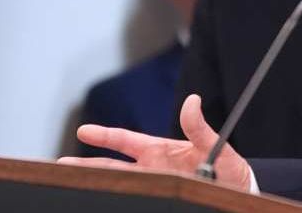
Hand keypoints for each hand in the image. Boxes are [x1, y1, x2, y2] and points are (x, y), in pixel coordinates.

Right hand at [58, 94, 251, 190]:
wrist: (240, 194)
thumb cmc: (230, 170)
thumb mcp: (217, 148)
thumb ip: (201, 129)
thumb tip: (192, 101)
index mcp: (162, 151)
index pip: (128, 141)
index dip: (106, 136)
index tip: (84, 131)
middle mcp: (153, 169)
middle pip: (113, 167)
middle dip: (88, 165)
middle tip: (62, 167)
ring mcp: (155, 185)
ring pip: (119, 184)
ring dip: (97, 184)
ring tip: (71, 186)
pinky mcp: (160, 199)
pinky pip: (135, 198)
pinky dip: (118, 198)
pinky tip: (102, 201)